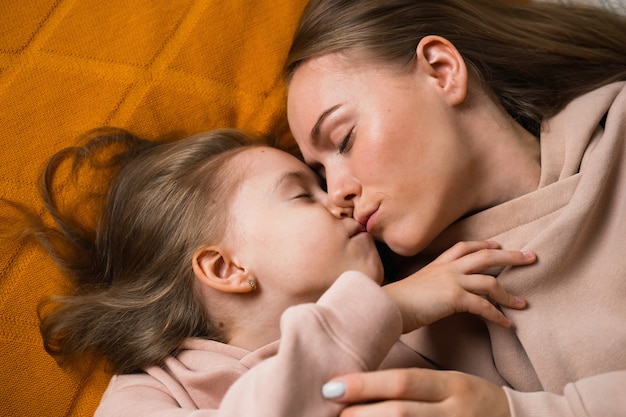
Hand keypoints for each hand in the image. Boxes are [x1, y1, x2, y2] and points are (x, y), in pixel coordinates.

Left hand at [323, 368, 511, 416]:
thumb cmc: (471, 400)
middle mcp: (456, 411)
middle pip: (403, 411)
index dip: (366, 384)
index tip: (333, 385)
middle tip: (335, 413)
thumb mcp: (448, 384)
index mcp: (452, 385)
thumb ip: (410, 386)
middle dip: (364, 413)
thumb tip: (361, 388)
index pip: (403, 382)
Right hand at [383, 241, 534, 331]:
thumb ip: (428, 286)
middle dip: (511, 256)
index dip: (483, 244)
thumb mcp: (415, 286)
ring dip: (509, 294)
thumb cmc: (396, 301)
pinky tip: (506, 324)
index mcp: (438, 264)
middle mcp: (448, 268)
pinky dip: (497, 316)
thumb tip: (434, 296)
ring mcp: (452, 281)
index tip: (497, 244)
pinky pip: (483, 306)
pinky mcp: (455, 297)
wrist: (387, 306)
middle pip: (486, 256)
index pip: (464, 247)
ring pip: (490, 281)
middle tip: (531, 257)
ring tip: (523, 303)